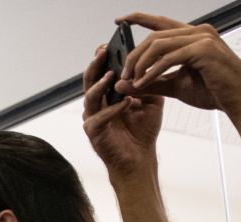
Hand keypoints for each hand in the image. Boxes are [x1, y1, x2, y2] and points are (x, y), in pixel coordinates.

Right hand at [82, 45, 163, 176]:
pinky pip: (100, 118)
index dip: (102, 59)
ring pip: (90, 97)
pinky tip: (127, 102)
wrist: (140, 159)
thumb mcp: (151, 102)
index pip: (101, 73)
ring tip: (111, 75)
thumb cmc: (141, 132)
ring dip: (100, 85)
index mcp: (106, 97)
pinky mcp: (94, 134)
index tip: (109, 44)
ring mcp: (92, 119)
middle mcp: (96, 106)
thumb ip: (148, 85)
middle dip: (95, 65)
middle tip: (103, 51)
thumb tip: (149, 64)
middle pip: (89, 81)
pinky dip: (113, 109)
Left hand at [117, 13, 240, 114]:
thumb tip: (123, 84)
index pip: (161, 23)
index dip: (139, 18)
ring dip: (140, 64)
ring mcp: (202, 38)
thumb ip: (150, 82)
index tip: (119, 21)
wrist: (239, 101)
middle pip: (153, 36)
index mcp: (192, 36)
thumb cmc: (213, 90)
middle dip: (133, 56)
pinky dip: (152, 71)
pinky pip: (168, 58)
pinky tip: (143, 83)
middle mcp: (198, 32)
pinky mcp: (204, 49)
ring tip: (132, 80)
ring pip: (158, 45)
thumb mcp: (174, 85)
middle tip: (123, 74)